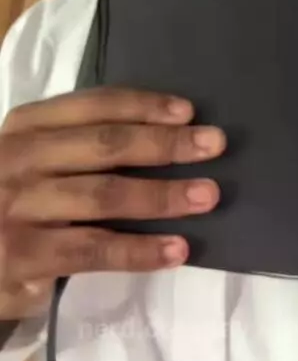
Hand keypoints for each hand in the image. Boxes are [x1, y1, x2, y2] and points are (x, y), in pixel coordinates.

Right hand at [0, 87, 225, 319]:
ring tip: (208, 195)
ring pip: (104, 195)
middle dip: (165, 143)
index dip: (144, 106)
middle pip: (105, 144)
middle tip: (214, 144)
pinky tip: (176, 249)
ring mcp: (19, 207)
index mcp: (27, 125)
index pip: (93, 105)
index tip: (188, 112)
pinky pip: (93, 250)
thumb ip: (77, 141)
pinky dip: (139, 250)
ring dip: (162, 194)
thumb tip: (162, 131)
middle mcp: (19, 158)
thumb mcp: (32, 156)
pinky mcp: (23, 256)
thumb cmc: (12, 196)